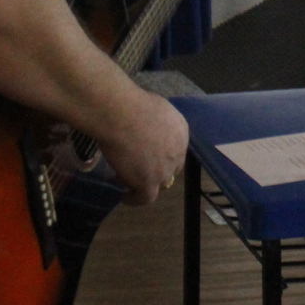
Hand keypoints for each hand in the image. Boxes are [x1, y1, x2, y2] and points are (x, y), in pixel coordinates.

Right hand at [97, 88, 189, 205]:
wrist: (123, 115)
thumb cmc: (133, 104)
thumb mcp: (154, 107)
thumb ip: (156, 120)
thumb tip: (145, 124)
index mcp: (181, 131)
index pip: (177, 150)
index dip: (164, 156)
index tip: (149, 156)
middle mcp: (178, 152)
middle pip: (171, 169)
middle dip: (157, 171)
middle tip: (139, 169)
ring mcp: (165, 170)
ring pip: (159, 184)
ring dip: (145, 184)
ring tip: (128, 181)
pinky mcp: (148, 183)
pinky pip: (144, 198)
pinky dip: (134, 199)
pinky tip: (124, 197)